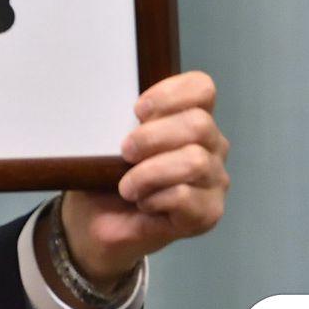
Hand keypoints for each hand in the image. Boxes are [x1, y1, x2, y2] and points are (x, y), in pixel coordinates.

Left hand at [60, 70, 230, 283]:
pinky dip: (155, 198)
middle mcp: (210, 146)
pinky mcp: (207, 214)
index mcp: (189, 118)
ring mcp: (213, 180)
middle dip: (152, 136)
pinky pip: (185, 196)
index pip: (202, 88)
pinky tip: (142, 203)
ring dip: (150, 172)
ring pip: (195, 161)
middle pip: (199, 124)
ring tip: (127, 185)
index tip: (137, 111)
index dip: (170, 94)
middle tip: (124, 152)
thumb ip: (123, 120)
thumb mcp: (108, 139)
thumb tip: (125, 117)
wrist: (94, 220)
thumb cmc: (104, 173)